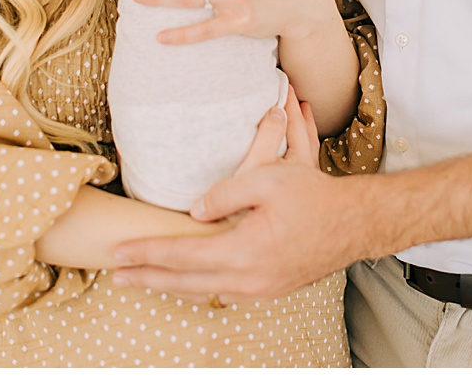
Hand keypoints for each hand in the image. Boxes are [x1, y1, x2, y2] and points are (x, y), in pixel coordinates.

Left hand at [113, 92, 358, 303]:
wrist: (356, 223)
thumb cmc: (313, 196)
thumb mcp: (265, 179)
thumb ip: (223, 195)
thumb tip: (192, 211)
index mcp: (245, 251)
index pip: (183, 255)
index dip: (148, 253)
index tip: (119, 253)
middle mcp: (250, 279)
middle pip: (186, 282)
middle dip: (148, 277)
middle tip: (115, 275)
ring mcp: (262, 289)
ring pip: (204, 292)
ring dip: (170, 284)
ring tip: (142, 278)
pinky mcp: (270, 288)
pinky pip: (224, 292)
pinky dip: (197, 287)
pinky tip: (185, 281)